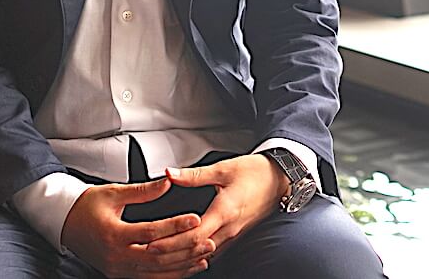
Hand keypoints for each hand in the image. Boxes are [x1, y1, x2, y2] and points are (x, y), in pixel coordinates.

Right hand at [60, 180, 211, 277]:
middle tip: (207, 241)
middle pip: (157, 257)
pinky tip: (185, 268)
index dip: (175, 226)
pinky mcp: (118, 273)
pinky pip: (148, 278)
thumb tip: (168, 182)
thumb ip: (143, 191)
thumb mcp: (114, 193)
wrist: (64, 222)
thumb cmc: (87, 206)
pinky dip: (169, 274)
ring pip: (155, 272)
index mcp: (113, 234)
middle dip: (185, 250)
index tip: (195, 219)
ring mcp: (117, 268)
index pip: (151, 232)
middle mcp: (115, 256)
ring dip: (181, 266)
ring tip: (203, 257)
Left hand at [146, 154, 287, 265]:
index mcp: (225, 211)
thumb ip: (194, 174)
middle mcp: (229, 228)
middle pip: (196, 250)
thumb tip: (171, 174)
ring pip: (205, 255)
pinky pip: (214, 253)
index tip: (151, 243)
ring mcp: (234, 235)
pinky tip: (184, 257)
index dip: (171, 242)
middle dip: (171, 255)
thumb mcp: (224, 168)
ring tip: (161, 259)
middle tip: (148, 255)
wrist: (281, 179)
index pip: (193, 235)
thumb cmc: (256, 173)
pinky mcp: (236, 236)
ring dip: (182, 258)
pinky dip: (197, 257)